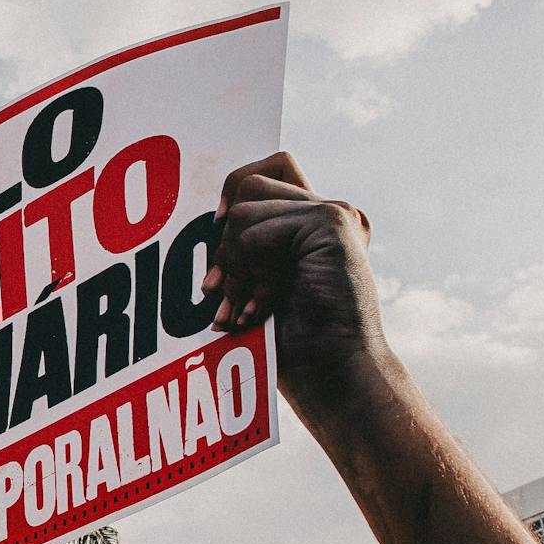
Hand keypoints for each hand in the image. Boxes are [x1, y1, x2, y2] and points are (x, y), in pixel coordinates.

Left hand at [206, 151, 387, 407]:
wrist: (333, 374)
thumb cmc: (295, 345)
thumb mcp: (259, 287)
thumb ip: (248, 249)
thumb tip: (210, 222)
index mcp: (314, 225)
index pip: (269, 170)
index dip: (234, 190)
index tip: (216, 227)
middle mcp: (327, 213)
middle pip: (249, 184)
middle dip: (225, 244)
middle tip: (217, 294)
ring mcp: (333, 214)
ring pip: (246, 212)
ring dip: (233, 266)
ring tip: (242, 311)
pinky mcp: (332, 223)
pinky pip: (257, 234)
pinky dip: (250, 276)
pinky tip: (260, 309)